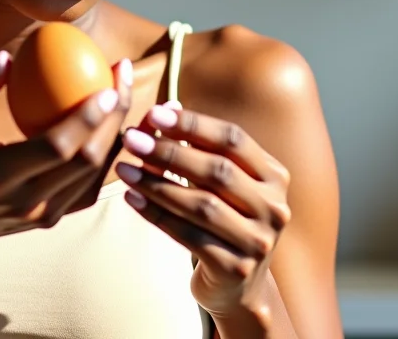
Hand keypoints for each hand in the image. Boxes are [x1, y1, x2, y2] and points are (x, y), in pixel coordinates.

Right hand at [0, 51, 131, 260]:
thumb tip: (7, 58)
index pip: (56, 146)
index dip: (89, 117)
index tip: (108, 82)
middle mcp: (26, 201)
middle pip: (86, 160)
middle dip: (115, 117)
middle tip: (122, 77)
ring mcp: (42, 215)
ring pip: (95, 174)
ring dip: (115, 133)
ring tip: (122, 93)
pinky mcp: (52, 219)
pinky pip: (89, 186)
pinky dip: (106, 155)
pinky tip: (112, 124)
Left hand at [114, 103, 289, 320]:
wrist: (238, 286)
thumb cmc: (223, 221)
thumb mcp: (219, 184)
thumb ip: (197, 149)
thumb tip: (162, 111)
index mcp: (274, 176)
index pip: (233, 139)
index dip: (194, 124)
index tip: (155, 113)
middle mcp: (274, 207)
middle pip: (218, 170)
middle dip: (169, 151)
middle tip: (132, 139)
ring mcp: (258, 240)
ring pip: (201, 205)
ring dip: (156, 183)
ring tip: (124, 168)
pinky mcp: (235, 268)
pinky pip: (188, 235)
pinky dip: (156, 215)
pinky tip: (132, 198)